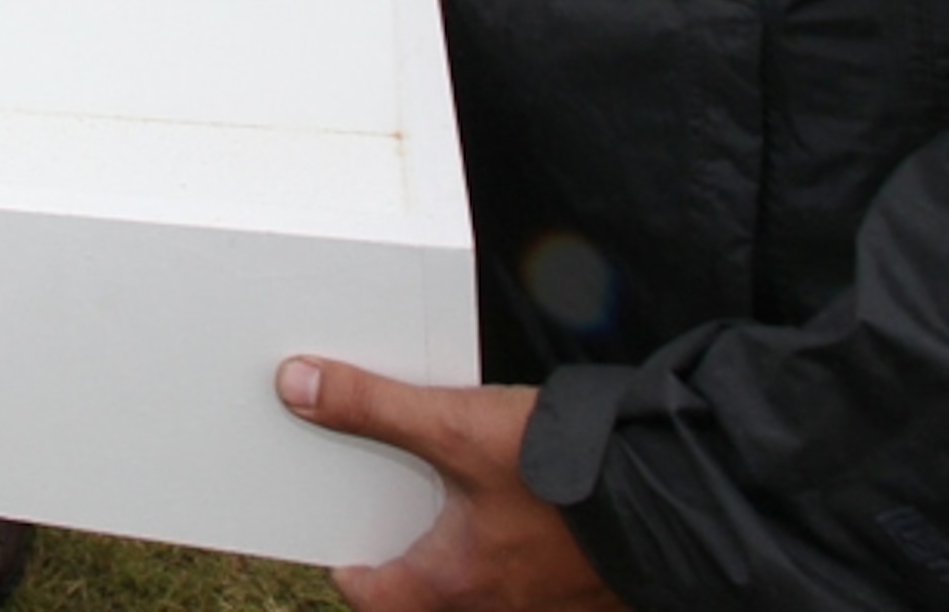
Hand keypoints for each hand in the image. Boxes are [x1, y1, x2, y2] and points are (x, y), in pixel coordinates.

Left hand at [276, 358, 618, 609]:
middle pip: (433, 601)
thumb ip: (372, 406)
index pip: (377, 597)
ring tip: (452, 514)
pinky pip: (540, 581)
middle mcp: (501, 605)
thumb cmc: (565, 473)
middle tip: (392, 530)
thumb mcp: (456, 426)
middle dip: (409, 568)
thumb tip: (294, 385)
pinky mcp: (594, 586)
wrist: (680, 492)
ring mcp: (553, 602)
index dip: (354, 575)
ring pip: (489, 593)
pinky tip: (524, 514)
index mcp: (455, 582)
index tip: (341, 555)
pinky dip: (519, 554)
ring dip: (466, 561)